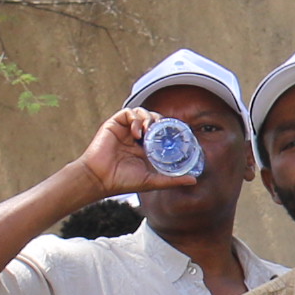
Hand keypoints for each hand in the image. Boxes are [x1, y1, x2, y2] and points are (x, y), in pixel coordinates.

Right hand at [76, 106, 199, 196]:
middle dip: (161, 122)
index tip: (178, 134)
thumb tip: (194, 180)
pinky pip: (129, 112)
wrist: (100, 179)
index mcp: (145, 147)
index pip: (161, 131)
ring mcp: (126, 129)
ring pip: (143, 113)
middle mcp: (136, 136)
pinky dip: (136, 119)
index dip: (170, 130)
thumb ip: (172, 180)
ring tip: (150, 132)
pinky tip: (137, 133)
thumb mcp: (152, 181)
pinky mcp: (115, 124)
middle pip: (154, 119)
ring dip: (150, 119)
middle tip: (163, 132)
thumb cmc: (123, 181)